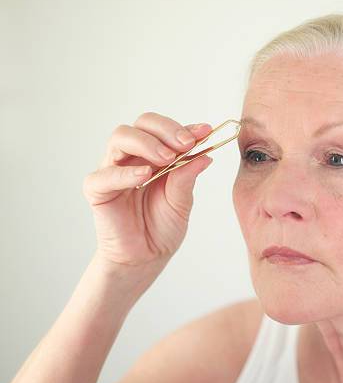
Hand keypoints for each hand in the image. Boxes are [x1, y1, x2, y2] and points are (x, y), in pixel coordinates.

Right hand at [82, 112, 212, 284]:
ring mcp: (113, 170)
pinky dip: (125, 172)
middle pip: (141, 124)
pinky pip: (105, 174)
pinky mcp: (97, 190)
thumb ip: (187, 177)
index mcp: (155, 155)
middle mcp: (133, 157)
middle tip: (186, 144)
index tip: (205, 131)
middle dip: (166, 130)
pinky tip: (145, 174)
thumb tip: (205, 154)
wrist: (147, 258)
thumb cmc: (162, 227)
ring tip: (167, 158)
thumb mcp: (182, 201)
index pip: (165, 130)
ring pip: (120, 138)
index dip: (185, 127)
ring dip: (147, 143)